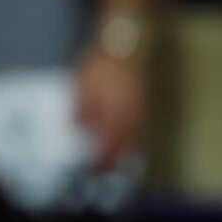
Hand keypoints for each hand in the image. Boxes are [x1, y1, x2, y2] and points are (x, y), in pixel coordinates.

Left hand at [75, 44, 144, 170]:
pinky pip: (137, 131)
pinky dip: (128, 140)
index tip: (91, 172)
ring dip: (121, 153)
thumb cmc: (98, 70)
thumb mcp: (82, 92)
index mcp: (115, 120)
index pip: (108, 151)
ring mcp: (140, 114)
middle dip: (110, 163)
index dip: (99, 164)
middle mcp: (131, 122)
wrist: (123, 49)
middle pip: (123, 151)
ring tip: (107, 159)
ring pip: (133, 143)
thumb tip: (79, 131)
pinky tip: (118, 140)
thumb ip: (81, 114)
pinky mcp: (142, 107)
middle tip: (98, 170)